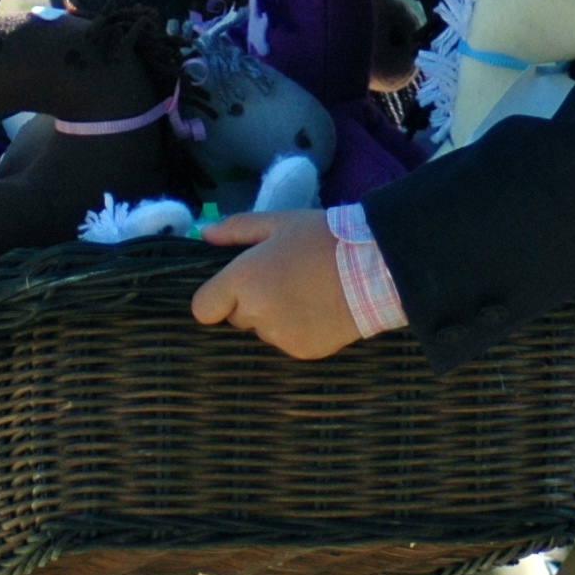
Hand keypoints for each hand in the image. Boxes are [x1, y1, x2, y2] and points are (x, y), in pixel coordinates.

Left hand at [191, 209, 360, 358]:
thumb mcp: (279, 222)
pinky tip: (317, 310)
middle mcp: (255, 313)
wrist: (371, 267)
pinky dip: (296, 330)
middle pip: (236, 317)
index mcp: (243, 280)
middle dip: (249, 303)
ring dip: (273, 317)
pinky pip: (286, 342)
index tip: (234, 287)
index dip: (215, 297)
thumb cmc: (322, 238)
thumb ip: (237, 229)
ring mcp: (279, 337)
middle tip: (281, 281)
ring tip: (304, 293)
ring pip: (263, 331)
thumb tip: (205, 234)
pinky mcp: (301, 352)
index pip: (203, 308)